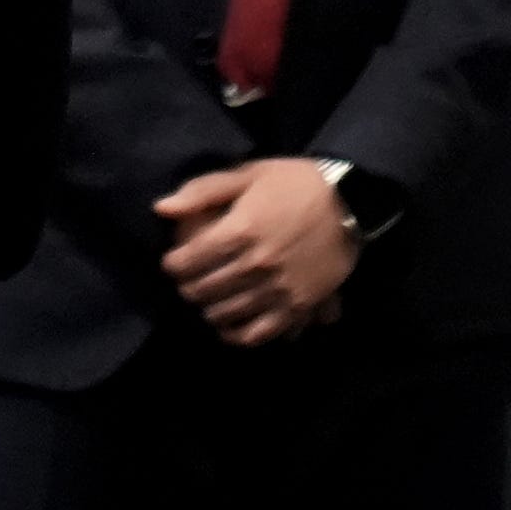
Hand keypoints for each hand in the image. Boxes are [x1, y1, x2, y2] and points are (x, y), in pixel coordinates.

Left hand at [151, 156, 358, 346]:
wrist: (349, 201)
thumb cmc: (293, 183)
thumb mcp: (247, 174)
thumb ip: (202, 192)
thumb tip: (161, 209)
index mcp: (239, 231)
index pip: (187, 262)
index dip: (173, 264)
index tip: (174, 261)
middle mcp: (254, 265)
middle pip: (202, 290)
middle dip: (188, 287)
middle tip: (189, 281)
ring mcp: (276, 289)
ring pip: (225, 314)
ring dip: (208, 309)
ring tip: (208, 300)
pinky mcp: (296, 306)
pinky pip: (257, 333)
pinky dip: (237, 335)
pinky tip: (228, 328)